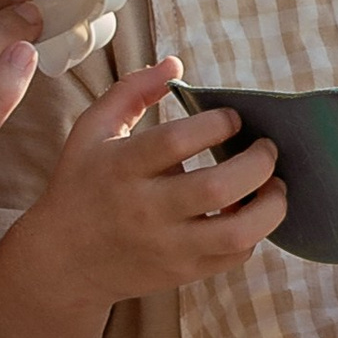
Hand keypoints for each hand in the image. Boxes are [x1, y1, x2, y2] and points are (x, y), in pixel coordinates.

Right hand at [10, 57, 286, 311]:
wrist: (64, 261)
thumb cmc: (82, 184)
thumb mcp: (92, 130)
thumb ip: (131, 91)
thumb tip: (175, 63)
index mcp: (121, 167)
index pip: (177, 141)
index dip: (216, 123)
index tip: (232, 117)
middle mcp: (145, 210)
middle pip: (216, 188)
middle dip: (257, 162)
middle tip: (266, 148)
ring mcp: (167, 247)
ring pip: (236, 233)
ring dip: (270, 206)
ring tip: (273, 185)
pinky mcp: (182, 273)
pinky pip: (234, 256)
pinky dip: (254, 232)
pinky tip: (248, 211)